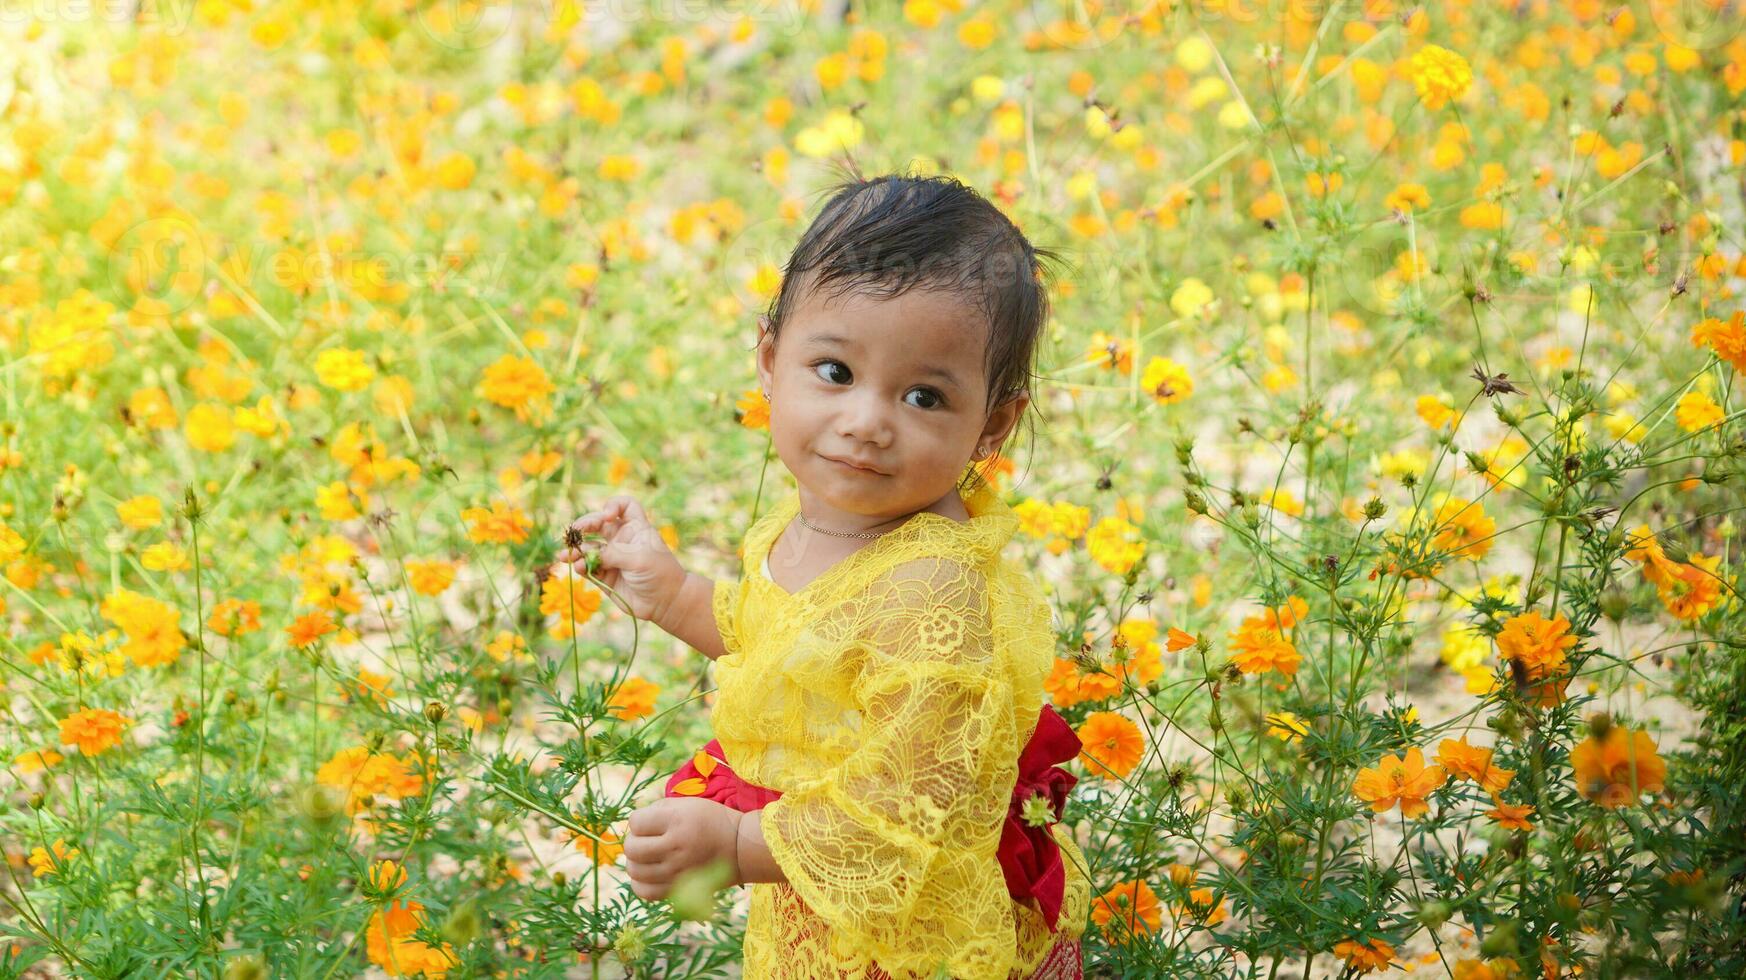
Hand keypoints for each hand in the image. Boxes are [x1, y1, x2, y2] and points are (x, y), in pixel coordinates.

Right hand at [555, 495, 685, 623]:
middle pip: (598, 524)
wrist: (665, 603)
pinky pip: (587, 567)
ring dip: (577, 549)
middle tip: (574, 531)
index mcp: (635, 528)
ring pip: (589, 547)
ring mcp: (612, 557)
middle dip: (584, 525)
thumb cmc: (659, 574)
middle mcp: (622, 540)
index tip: (607, 516)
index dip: (613, 506)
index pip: (624, 506)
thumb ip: (612, 554)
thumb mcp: (638, 558)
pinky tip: (578, 567)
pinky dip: (580, 566)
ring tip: (567, 555)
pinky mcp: (605, 575)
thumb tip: (586, 556)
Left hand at [622, 797, 742, 900]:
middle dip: (634, 841)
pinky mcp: (679, 889)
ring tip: (648, 856)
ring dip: (636, 862)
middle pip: (631, 848)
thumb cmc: (712, 820)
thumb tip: (632, 824)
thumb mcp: (688, 804)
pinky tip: (649, 874)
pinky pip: (645, 892)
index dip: (639, 821)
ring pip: (635, 871)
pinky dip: (640, 883)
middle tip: (647, 839)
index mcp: (677, 820)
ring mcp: (676, 871)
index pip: (636, 822)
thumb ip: (656, 810)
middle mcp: (676, 847)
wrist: (740, 848)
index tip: (652, 822)